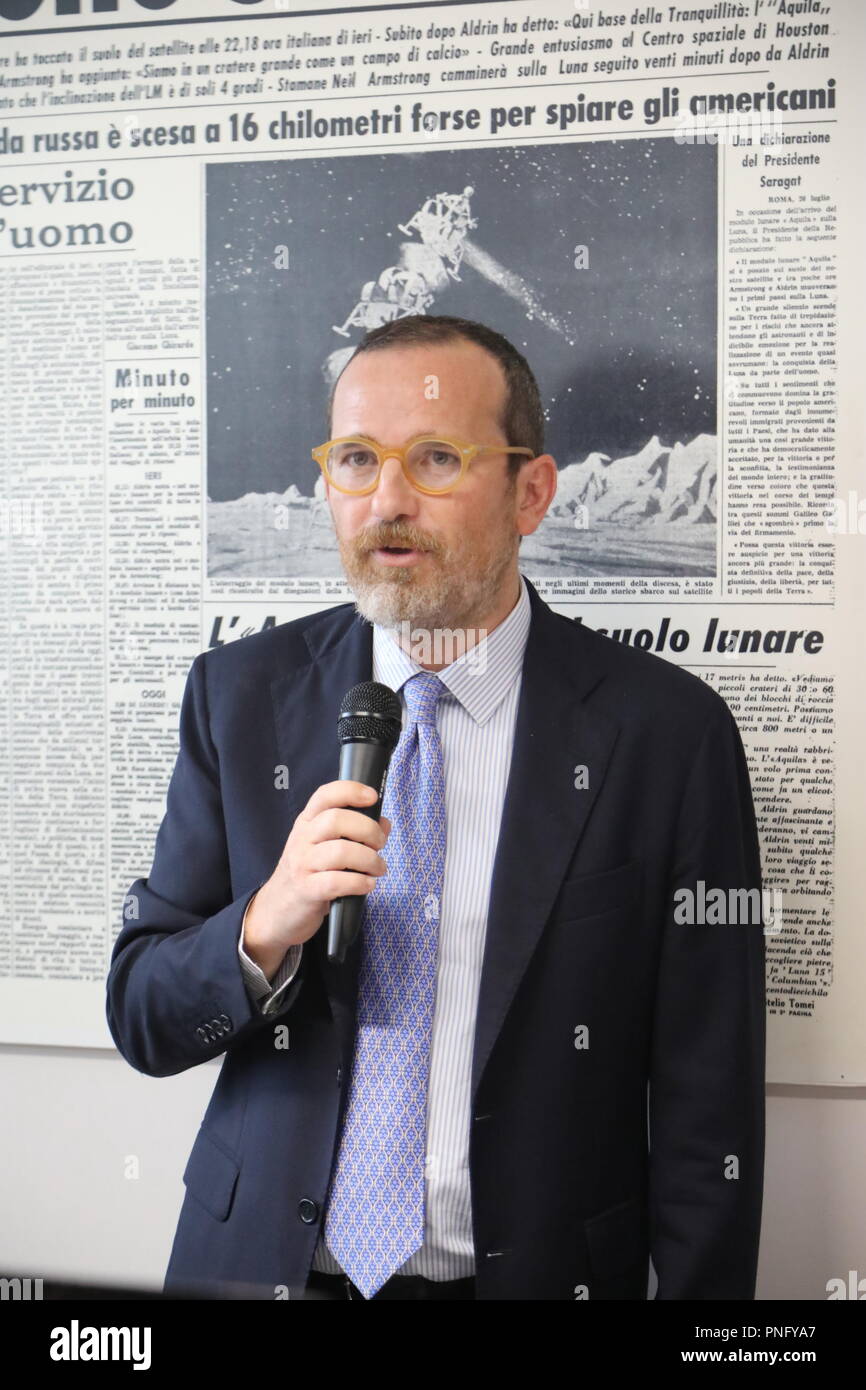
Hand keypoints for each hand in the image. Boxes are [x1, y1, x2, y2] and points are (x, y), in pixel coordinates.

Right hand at [243, 781, 390, 974]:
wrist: (276, 910)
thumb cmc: (309, 874)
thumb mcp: (325, 847)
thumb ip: (355, 832)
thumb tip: (384, 823)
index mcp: (307, 822)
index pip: (325, 795)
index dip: (350, 790)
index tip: (372, 797)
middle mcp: (302, 839)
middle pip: (336, 820)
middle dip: (368, 830)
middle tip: (379, 844)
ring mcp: (302, 864)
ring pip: (341, 852)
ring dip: (369, 860)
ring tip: (378, 868)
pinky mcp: (306, 890)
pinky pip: (337, 882)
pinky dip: (360, 882)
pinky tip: (367, 884)